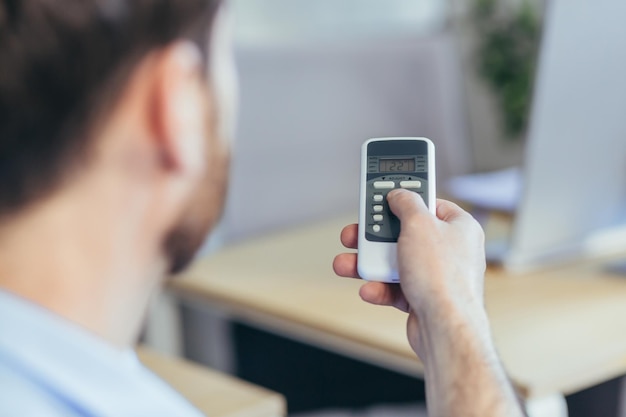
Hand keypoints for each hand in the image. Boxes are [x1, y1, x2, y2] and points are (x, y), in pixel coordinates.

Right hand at [333, 190, 485, 356]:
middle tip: (355, 233)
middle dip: (375, 236)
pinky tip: (369, 289)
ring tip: (346, 264)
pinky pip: (396, 287)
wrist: (445, 329)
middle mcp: (450, 250)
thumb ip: (406, 203)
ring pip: (395, 262)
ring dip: (369, 263)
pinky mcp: (424, 298)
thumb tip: (398, 194)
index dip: (404, 199)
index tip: (384, 196)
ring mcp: (437, 276)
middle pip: (405, 234)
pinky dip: (379, 288)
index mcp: (459, 227)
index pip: (428, 203)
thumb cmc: (443, 278)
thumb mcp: (418, 224)